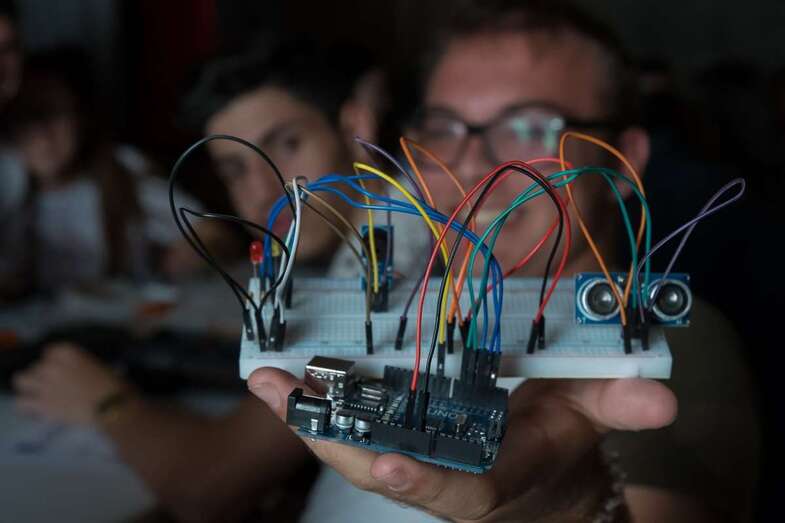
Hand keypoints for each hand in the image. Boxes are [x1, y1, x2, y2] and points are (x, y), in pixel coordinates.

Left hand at [13, 343, 127, 425]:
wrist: (113, 408)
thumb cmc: (115, 385)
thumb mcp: (100, 366)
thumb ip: (82, 365)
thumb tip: (79, 372)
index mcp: (68, 352)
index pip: (50, 351)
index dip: (55, 360)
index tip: (63, 369)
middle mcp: (52, 365)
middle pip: (35, 365)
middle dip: (42, 374)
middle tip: (52, 383)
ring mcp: (45, 385)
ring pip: (21, 380)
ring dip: (29, 385)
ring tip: (38, 393)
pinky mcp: (42, 405)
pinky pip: (22, 402)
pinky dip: (27, 404)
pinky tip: (36, 408)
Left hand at [248, 367, 675, 521]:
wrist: (534, 476)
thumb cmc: (560, 443)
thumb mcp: (590, 419)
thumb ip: (615, 405)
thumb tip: (662, 399)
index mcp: (494, 476)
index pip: (462, 488)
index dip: (429, 479)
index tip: (392, 465)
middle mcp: (443, 474)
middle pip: (383, 467)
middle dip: (329, 434)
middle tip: (279, 390)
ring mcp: (413, 456)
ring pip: (352, 445)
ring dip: (305, 413)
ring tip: (262, 374)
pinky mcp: (395, 437)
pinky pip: (348, 424)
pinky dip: (314, 401)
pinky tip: (280, 372)